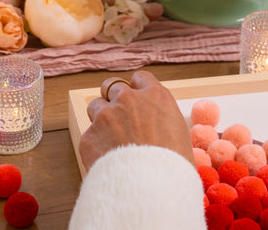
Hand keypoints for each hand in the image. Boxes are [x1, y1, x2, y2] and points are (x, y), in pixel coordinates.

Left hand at [79, 70, 194, 170]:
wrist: (150, 191)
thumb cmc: (173, 168)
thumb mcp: (179, 135)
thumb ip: (162, 121)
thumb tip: (157, 128)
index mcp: (156, 96)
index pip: (140, 77)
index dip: (136, 89)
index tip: (136, 99)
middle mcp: (129, 99)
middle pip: (113, 86)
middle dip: (114, 99)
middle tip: (119, 118)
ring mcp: (106, 115)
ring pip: (96, 106)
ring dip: (101, 118)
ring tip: (110, 140)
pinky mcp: (89, 136)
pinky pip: (89, 134)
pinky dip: (94, 145)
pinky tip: (105, 161)